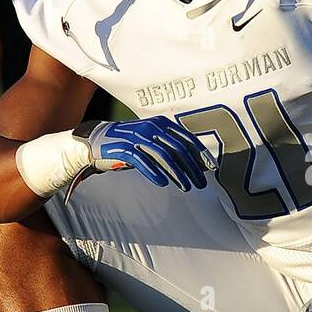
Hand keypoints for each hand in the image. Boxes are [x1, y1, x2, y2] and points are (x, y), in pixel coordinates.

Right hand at [67, 118, 216, 200]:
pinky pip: (143, 161)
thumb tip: (197, 164)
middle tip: (201, 184)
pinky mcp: (124, 148)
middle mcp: (152, 128)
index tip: (211, 168)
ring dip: (177, 174)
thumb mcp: (154, 140)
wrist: (100, 139)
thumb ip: (172, 148)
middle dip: (192, 168)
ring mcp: (137, 137)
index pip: (187, 139)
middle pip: (178, 149)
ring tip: (186, 187)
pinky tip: (163, 183)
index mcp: (162, 124)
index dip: (201, 154)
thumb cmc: (133, 142)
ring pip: (163, 157)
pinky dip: (154, 173)